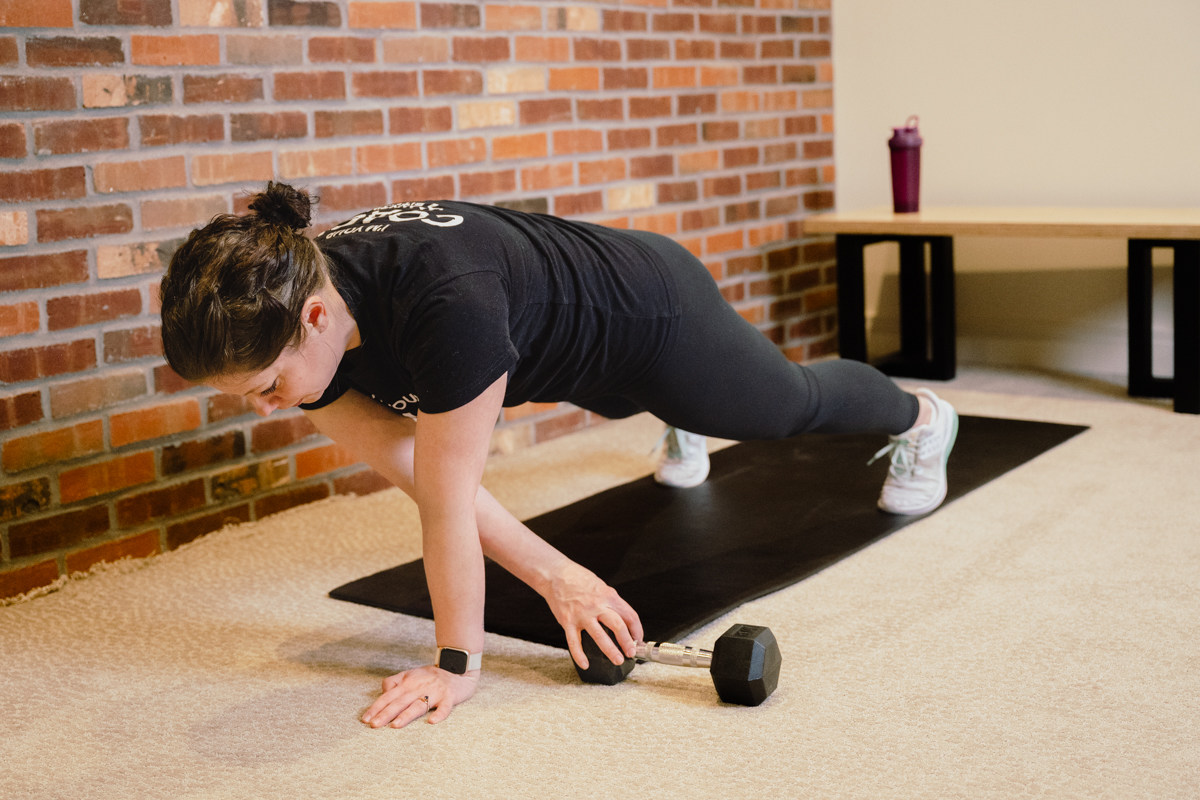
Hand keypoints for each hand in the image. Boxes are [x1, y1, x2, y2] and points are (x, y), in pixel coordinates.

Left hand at [361, 665, 478, 728]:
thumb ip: (395, 682)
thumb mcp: (412, 674)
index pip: (389, 696)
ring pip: (419, 704)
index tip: (366, 719)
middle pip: (400, 701)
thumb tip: (382, 692)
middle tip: (374, 725)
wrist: (459, 669)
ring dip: (407, 715)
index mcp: (409, 682)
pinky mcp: (450, 697)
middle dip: (386, 713)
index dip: (377, 707)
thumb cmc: (432, 676)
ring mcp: (435, 692)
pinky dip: (439, 714)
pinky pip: (445, 707)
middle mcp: (420, 686)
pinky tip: (432, 721)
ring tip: (395, 725)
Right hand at [543, 560, 643, 670]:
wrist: (555, 574)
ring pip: (599, 636)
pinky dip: (579, 655)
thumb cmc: (579, 579)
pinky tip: (585, 664)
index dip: (637, 629)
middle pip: (618, 626)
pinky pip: (574, 642)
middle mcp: (597, 605)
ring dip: (610, 651)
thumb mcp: (601, 586)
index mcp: (608, 596)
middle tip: (631, 653)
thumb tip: (623, 618)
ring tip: (618, 660)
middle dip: (627, 642)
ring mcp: (582, 614)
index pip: (629, 615)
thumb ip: (611, 602)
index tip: (638, 638)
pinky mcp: (567, 621)